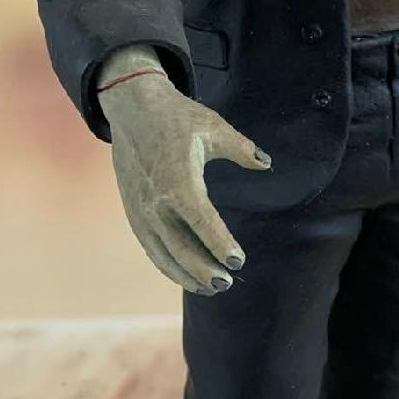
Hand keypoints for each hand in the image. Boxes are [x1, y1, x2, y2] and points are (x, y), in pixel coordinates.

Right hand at [98, 65, 271, 293]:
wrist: (132, 108)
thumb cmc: (178, 117)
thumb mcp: (215, 127)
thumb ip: (243, 150)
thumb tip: (265, 164)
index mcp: (178, 180)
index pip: (201, 221)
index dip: (219, 243)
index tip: (237, 261)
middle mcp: (155, 200)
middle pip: (180, 246)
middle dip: (204, 270)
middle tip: (227, 283)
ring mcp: (140, 210)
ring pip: (163, 253)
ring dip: (186, 275)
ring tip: (211, 289)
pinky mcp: (133, 213)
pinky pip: (151, 248)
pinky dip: (167, 266)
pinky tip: (187, 277)